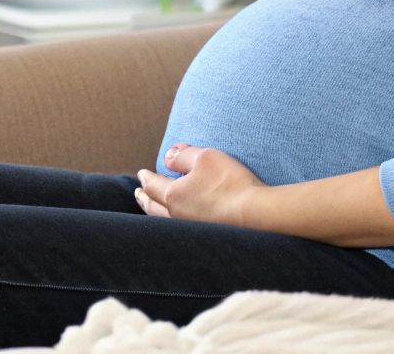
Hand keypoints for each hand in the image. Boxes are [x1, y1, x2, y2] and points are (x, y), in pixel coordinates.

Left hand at [134, 144, 265, 228]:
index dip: (146, 178)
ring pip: (164, 221)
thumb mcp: (205, 157)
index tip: (141, 174)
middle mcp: (177, 216)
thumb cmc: (229, 182)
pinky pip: (180, 228)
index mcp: (172, 196)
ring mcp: (190, 229)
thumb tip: (167, 158)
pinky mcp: (205, 238)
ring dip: (155, 212)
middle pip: (153, 207)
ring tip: (152, 208)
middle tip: (138, 193)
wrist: (255, 214)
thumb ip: (182, 156)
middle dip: (144, 198)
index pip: (152, 186)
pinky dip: (171, 222)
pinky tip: (178, 221)